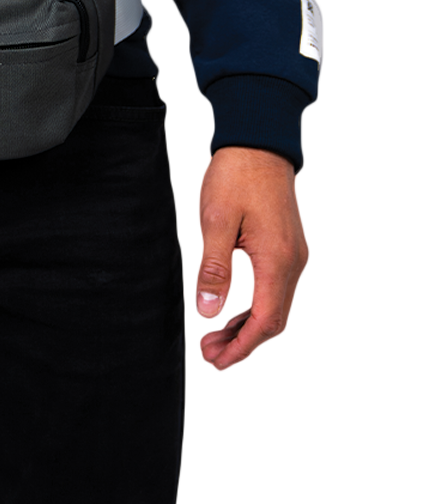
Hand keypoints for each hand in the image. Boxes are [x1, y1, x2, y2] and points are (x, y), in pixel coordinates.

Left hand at [193, 146, 309, 372]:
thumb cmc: (237, 175)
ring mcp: (294, 255)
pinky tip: (232, 312)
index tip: (216, 360)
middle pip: (273, 322)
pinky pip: (276, 291)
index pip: (264, 321)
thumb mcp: (215, 221)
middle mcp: (293, 263)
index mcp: (277, 260)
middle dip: (242, 344)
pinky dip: (255, 309)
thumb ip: (213, 269)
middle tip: (209, 354)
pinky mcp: (288, 248)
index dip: (240, 348)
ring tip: (215, 338)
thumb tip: (208, 312)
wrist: (258, 143)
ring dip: (247, 328)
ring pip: (276, 308)